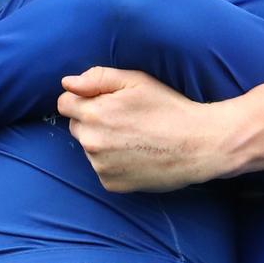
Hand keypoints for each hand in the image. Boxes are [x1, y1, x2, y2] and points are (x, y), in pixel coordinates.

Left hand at [57, 67, 225, 192]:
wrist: (198, 145)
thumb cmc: (168, 108)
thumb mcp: (136, 81)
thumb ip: (97, 78)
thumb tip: (67, 83)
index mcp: (94, 113)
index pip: (65, 103)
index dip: (84, 98)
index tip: (106, 101)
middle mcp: (92, 142)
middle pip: (76, 126)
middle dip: (92, 120)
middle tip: (125, 119)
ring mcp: (100, 166)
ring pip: (89, 148)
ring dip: (103, 141)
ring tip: (135, 137)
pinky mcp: (111, 184)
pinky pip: (102, 168)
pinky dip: (114, 162)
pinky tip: (137, 155)